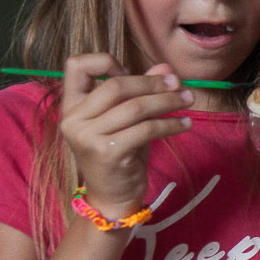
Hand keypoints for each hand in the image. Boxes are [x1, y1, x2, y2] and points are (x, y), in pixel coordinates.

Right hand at [58, 55, 191, 219]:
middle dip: (153, 83)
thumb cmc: (120, 154)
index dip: (105, 62)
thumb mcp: (129, 120)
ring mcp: (87, 137)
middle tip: (179, 85)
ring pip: (135, 107)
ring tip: (188, 101)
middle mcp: (73, 119)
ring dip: (168, 102)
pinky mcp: (108, 153)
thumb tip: (167, 68)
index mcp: (71, 105)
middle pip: (116, 85)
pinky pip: (146, 129)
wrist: (112, 196)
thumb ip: (142, 92)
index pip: (76, 66)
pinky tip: (185, 124)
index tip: (132, 70)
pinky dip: (170, 124)